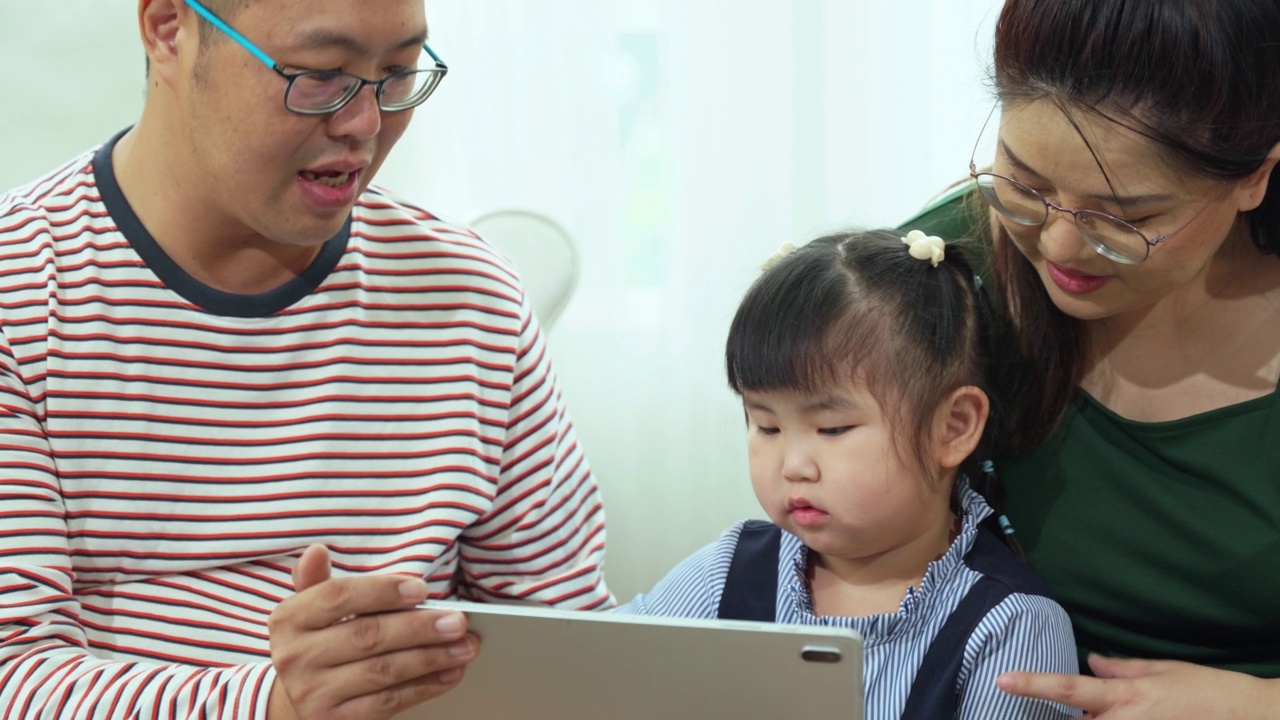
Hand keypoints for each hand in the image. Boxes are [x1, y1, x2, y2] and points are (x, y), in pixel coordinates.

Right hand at [266, 544, 480, 719]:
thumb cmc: (315, 645)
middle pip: (366, 636)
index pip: (337, 597)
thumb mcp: (308, 611)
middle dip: (419, 627)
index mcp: (289, 619)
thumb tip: (317, 550)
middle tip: (458, 621)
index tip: (421, 589)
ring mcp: (314, 693)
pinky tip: (450, 673)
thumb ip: (316, 581)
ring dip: (431, 658)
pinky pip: (388, 702)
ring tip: (465, 645)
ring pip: (382, 671)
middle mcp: (295, 657)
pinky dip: (424, 687)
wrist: (295, 704)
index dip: (382, 591)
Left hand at [997, 654, 1279, 718]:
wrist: (1248, 717)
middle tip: (1038, 711)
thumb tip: (1091, 662)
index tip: (1002, 680)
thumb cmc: (1206, 691)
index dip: (1032, 685)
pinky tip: (1106, 719)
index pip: (1068, 688)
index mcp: (1124, 696)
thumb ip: (1121, 668)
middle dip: (1055, 719)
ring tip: (1090, 713)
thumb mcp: (1163, 670)